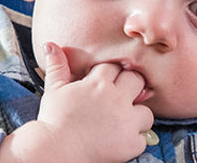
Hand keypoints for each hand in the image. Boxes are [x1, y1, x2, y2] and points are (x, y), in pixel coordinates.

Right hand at [0, 42, 153, 162]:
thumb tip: (51, 44)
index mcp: (99, 82)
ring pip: (146, 112)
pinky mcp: (129, 144)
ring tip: (121, 121)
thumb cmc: (53, 121)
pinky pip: (142, 138)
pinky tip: (119, 140)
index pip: (116, 66)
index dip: (110, 74)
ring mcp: (125, 122)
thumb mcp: (54, 90)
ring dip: (136, 116)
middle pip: (137, 81)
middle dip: (129, 87)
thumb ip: (57, 65)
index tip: (104, 83)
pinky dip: (133, 141)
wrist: (53, 153)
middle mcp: (116, 98)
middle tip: (118, 99)